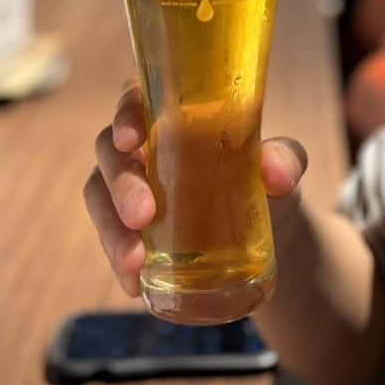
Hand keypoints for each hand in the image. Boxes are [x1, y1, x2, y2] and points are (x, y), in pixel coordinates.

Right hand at [84, 77, 310, 296]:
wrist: (270, 234)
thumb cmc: (268, 179)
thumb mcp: (284, 165)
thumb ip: (286, 159)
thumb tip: (274, 173)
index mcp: (173, 115)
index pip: (136, 99)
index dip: (125, 114)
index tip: (132, 140)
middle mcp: (143, 146)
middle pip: (110, 152)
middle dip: (120, 184)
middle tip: (143, 216)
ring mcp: (130, 187)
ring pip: (99, 196)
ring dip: (110, 230)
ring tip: (134, 263)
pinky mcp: (129, 227)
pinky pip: (110, 238)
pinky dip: (116, 261)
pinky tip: (134, 285)